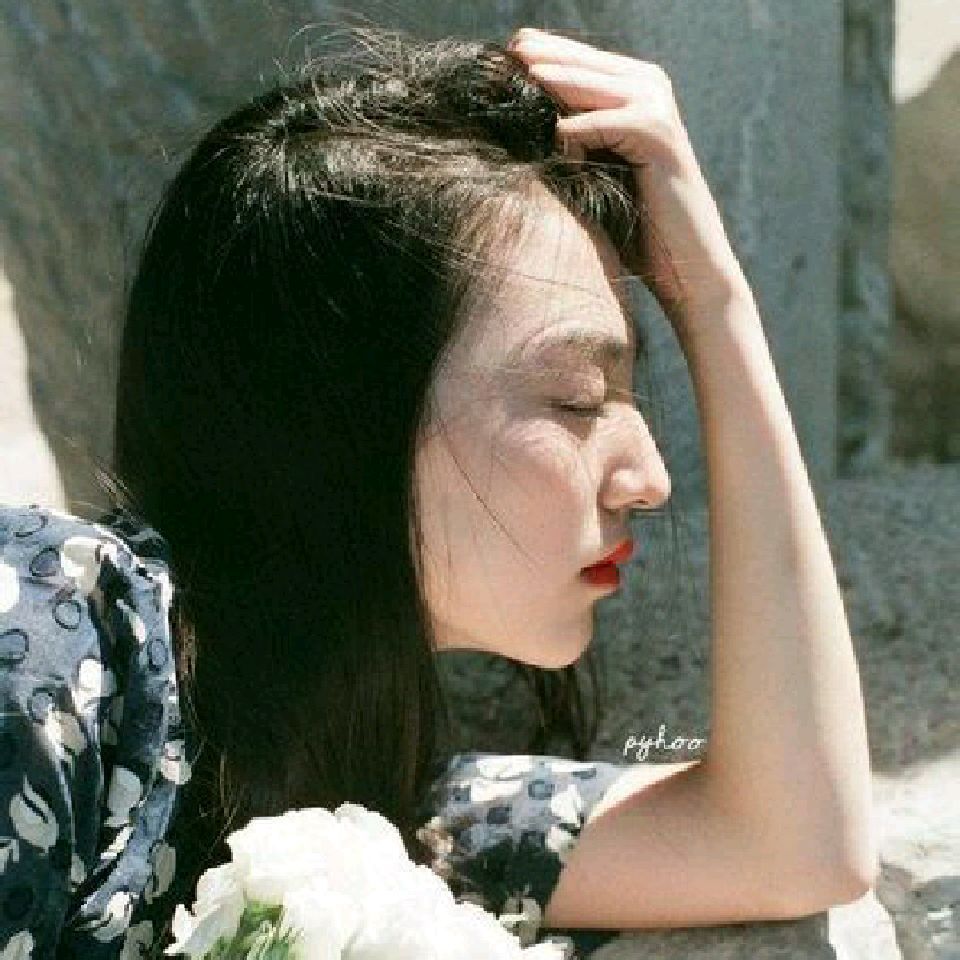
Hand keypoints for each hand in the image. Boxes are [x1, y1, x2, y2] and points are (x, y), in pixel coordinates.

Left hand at [506, 27, 752, 338]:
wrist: (685, 270)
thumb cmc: (635, 232)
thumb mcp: (593, 176)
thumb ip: (568, 144)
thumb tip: (515, 123)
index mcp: (636, 96)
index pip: (582, 64)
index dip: (545, 56)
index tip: (501, 53)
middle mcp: (651, 93)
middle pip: (587, 65)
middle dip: (545, 55)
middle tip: (507, 48)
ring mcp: (659, 113)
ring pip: (596, 86)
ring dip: (557, 78)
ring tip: (519, 70)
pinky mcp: (661, 138)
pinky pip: (609, 124)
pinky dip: (579, 129)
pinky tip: (550, 133)